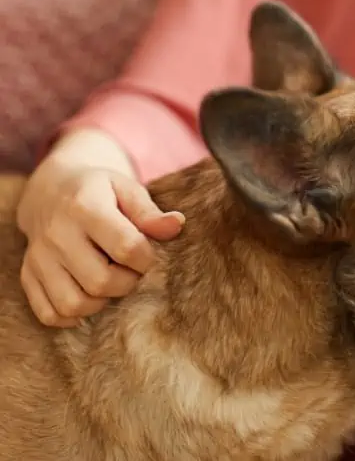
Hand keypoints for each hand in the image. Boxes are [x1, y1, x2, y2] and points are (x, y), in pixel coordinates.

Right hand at [17, 133, 184, 326]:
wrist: (50, 190)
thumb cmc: (99, 191)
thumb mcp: (126, 188)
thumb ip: (150, 211)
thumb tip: (176, 226)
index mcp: (85, 207)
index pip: (126, 247)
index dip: (146, 259)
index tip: (148, 254)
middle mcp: (57, 234)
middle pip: (101, 281)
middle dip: (128, 283)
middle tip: (132, 270)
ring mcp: (39, 257)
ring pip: (73, 303)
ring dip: (101, 302)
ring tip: (111, 283)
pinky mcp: (28, 275)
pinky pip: (49, 313)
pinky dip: (71, 316)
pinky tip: (89, 299)